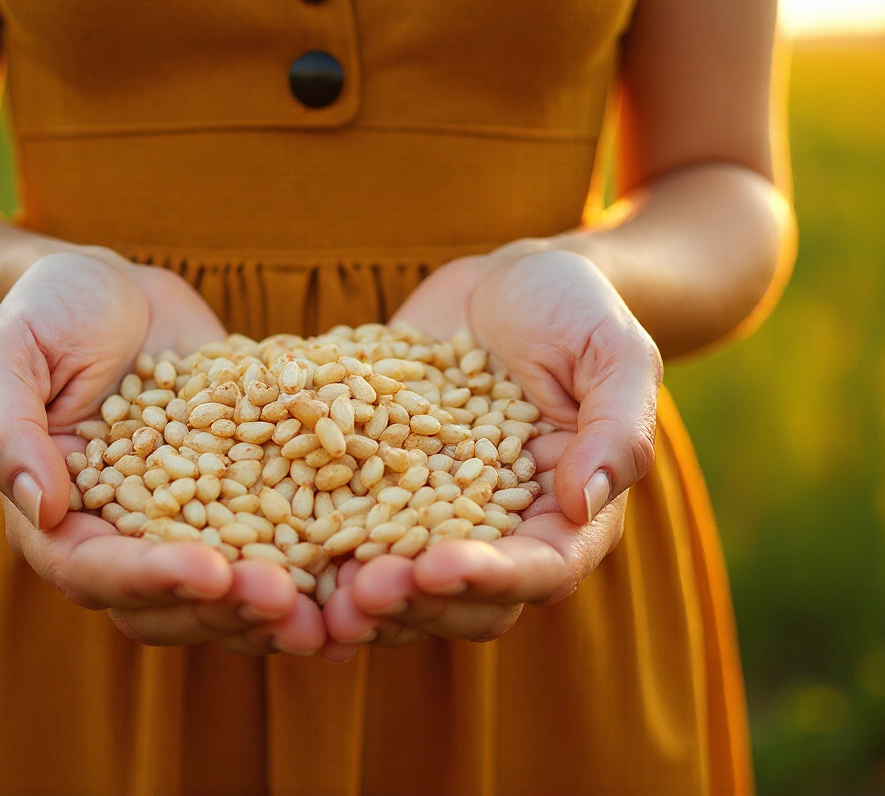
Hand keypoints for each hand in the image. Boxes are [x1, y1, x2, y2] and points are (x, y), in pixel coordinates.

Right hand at [0, 252, 323, 653]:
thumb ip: (9, 429)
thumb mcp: (10, 352)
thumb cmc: (48, 311)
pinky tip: (370, 564)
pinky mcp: (240, 501)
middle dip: (229, 609)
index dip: (153, 578)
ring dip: (280, 608)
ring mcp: (185, 527)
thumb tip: (42, 507)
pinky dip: (318, 564)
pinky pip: (277, 543)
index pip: (96, 571)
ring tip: (337, 612)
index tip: (212, 572)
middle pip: (170, 603)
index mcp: (56, 521)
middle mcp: (121, 540)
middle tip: (290, 603)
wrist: (114, 289)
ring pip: (229, 593)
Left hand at [322, 249, 659, 653]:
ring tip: (312, 591)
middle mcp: (502, 533)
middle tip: (359, 594)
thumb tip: (583, 503)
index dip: (490, 578)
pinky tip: (269, 541)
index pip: (540, 569)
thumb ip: (615, 427)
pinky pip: (346, 526)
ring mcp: (434, 516)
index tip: (437, 566)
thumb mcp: (613, 351)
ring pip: (400, 582)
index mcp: (570, 516)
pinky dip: (312, 543)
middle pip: (462, 601)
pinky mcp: (378, 488)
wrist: (505, 280)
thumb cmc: (575, 309)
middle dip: (413, 603)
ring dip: (356, 596)